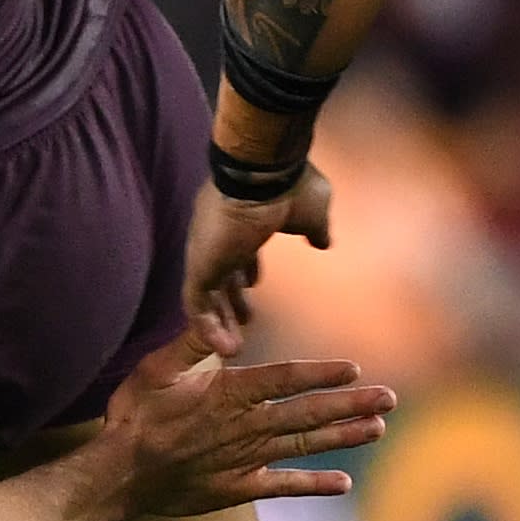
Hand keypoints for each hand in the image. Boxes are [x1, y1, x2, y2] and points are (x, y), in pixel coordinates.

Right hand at [100, 324, 391, 518]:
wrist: (120, 475)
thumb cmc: (134, 416)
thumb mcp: (154, 369)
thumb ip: (191, 344)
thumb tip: (220, 322)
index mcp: (228, 394)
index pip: (284, 379)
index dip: (321, 373)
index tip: (355, 368)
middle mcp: (245, 426)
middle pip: (308, 413)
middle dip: (351, 404)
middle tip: (390, 398)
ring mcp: (246, 460)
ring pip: (305, 446)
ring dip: (344, 436)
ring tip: (378, 427)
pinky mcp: (239, 488)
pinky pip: (285, 485)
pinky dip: (314, 484)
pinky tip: (344, 483)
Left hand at [182, 163, 334, 348]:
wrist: (264, 172)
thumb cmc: (289, 184)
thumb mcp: (312, 211)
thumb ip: (314, 228)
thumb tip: (323, 242)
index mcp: (240, 221)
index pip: (238, 252)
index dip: (245, 272)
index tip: (253, 288)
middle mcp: (216, 237)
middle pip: (220, 275)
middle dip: (231, 301)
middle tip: (242, 322)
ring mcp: (205, 251)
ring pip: (205, 295)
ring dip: (219, 321)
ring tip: (233, 348)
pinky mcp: (199, 265)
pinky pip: (196, 304)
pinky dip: (208, 327)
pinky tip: (226, 348)